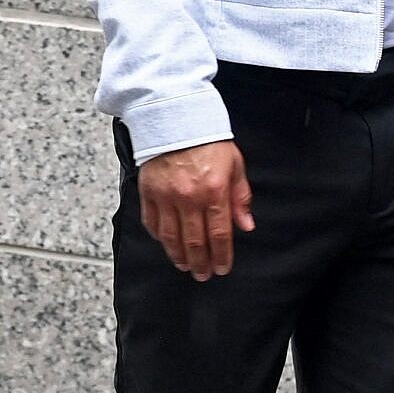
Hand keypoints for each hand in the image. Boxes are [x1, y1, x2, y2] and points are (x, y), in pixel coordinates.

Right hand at [138, 141, 253, 279]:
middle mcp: (188, 197)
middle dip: (201, 262)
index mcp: (214, 191)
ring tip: (184, 266)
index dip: (222, 256)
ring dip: (178, 256)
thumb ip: (241, 197)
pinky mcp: (147, 191)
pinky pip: (152, 222)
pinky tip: (166, 244)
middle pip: (195, 241)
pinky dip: (158, 237)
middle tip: (203, 275)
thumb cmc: (207, 139)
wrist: (174, 117)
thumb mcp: (234, 164)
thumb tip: (245, 225)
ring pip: (171, 237)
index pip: (220, 234)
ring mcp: (165, 196)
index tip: (222, 268)